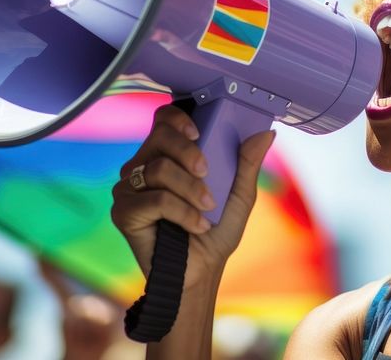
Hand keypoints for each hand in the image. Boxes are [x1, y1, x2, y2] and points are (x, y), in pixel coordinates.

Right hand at [110, 103, 274, 286]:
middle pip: (159, 136)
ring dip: (190, 188)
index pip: (163, 119)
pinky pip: (155, 199)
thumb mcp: (239, 194)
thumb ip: (248, 163)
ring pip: (159, 168)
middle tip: (207, 172)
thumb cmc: (216, 231)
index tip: (199, 131)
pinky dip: (182, 212)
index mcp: (167, 154)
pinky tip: (196, 225)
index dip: (177, 118)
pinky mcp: (124, 211)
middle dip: (188, 151)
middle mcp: (144, 165)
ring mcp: (130, 188)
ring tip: (207, 207)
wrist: (201, 273)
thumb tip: (267, 133)